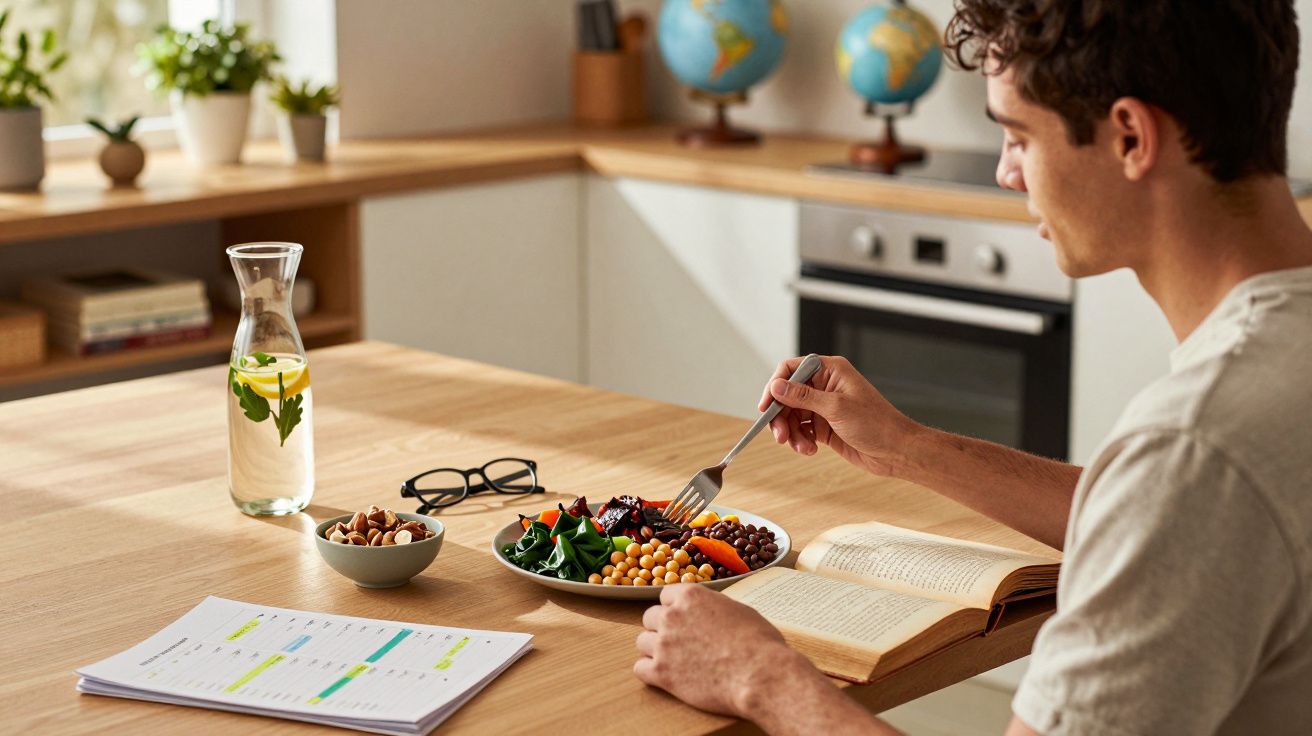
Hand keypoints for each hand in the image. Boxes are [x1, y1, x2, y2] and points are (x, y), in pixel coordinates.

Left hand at [633, 584, 808, 717]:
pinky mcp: (661, 673)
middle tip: (679, 642)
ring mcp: (663, 644)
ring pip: (642, 642)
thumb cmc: (758, 643)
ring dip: (654, 650)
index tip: (683, 620)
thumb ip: (714, 607)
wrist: (759, 674)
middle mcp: (672, 616)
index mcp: (691, 596)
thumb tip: (710, 611)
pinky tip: (665, 676)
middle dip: (662, 628)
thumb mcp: (739, 610)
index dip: (675, 609)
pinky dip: (650, 673)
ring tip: (673, 660)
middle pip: (650, 617)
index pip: (665, 596)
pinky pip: (639, 669)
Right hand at [758, 355, 920, 476]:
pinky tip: (810, 450)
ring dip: (791, 433)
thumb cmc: (876, 424)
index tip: (766, 406)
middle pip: (787, 396)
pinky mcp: (824, 426)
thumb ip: (803, 396)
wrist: (896, 451)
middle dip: (781, 416)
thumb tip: (777, 386)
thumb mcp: (836, 408)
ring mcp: (823, 406)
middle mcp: (824, 386)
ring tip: (801, 447)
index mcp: (830, 371)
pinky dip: (800, 441)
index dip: (775, 386)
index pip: (791, 369)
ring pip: (792, 416)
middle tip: (780, 436)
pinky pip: (801, 431)